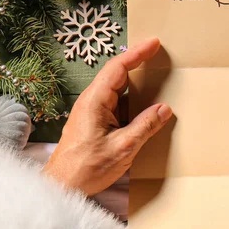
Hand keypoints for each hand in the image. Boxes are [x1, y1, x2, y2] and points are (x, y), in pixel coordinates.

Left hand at [43, 38, 172, 195]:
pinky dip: (130, 97)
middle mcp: (90, 102)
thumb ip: (145, 126)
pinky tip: (142, 102)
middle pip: (116, 74)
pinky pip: (115, 102)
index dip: (137, 53)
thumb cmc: (87, 168)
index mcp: (95, 102)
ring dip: (134, 80)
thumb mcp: (123, 147)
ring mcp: (91, 111)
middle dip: (137, 61)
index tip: (154, 43)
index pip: (117, 68)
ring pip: (116, 88)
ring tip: (154, 74)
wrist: (63, 185)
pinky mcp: (93, 122)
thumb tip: (164, 109)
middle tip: (158, 54)